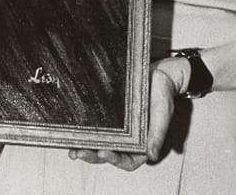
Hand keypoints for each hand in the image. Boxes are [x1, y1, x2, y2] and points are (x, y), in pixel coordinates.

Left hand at [69, 58, 185, 168]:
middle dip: (93, 156)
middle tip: (80, 152)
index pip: (127, 161)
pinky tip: (73, 132)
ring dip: (85, 148)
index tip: (103, 153)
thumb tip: (152, 156)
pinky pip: (95, 125)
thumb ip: (157, 135)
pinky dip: (84, 130)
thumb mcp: (162, 114)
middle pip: (108, 154)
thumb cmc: (163, 95)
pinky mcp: (108, 116)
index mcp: (142, 145)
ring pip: (99, 143)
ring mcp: (116, 129)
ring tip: (72, 150)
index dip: (115, 160)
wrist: (158, 74)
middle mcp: (127, 140)